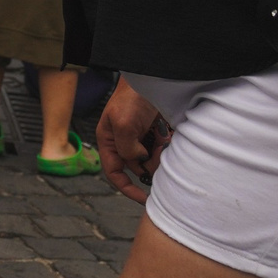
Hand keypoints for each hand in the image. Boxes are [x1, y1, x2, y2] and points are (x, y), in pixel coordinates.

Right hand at [95, 78, 170, 201]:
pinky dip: (168, 146)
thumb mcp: (123, 122)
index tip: (144, 199)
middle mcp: (125, 143)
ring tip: (164, 137)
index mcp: (109, 141)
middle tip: (158, 150)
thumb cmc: (132, 97)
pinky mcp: (157, 134)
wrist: (153, 78)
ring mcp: (142, 139)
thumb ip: (127, 147)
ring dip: (161, 154)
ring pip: (154, 161)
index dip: (127, 188)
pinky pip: (165, 151)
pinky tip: (168, 133)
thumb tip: (140, 162)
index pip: (114, 172)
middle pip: (139, 168)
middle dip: (151, 164)